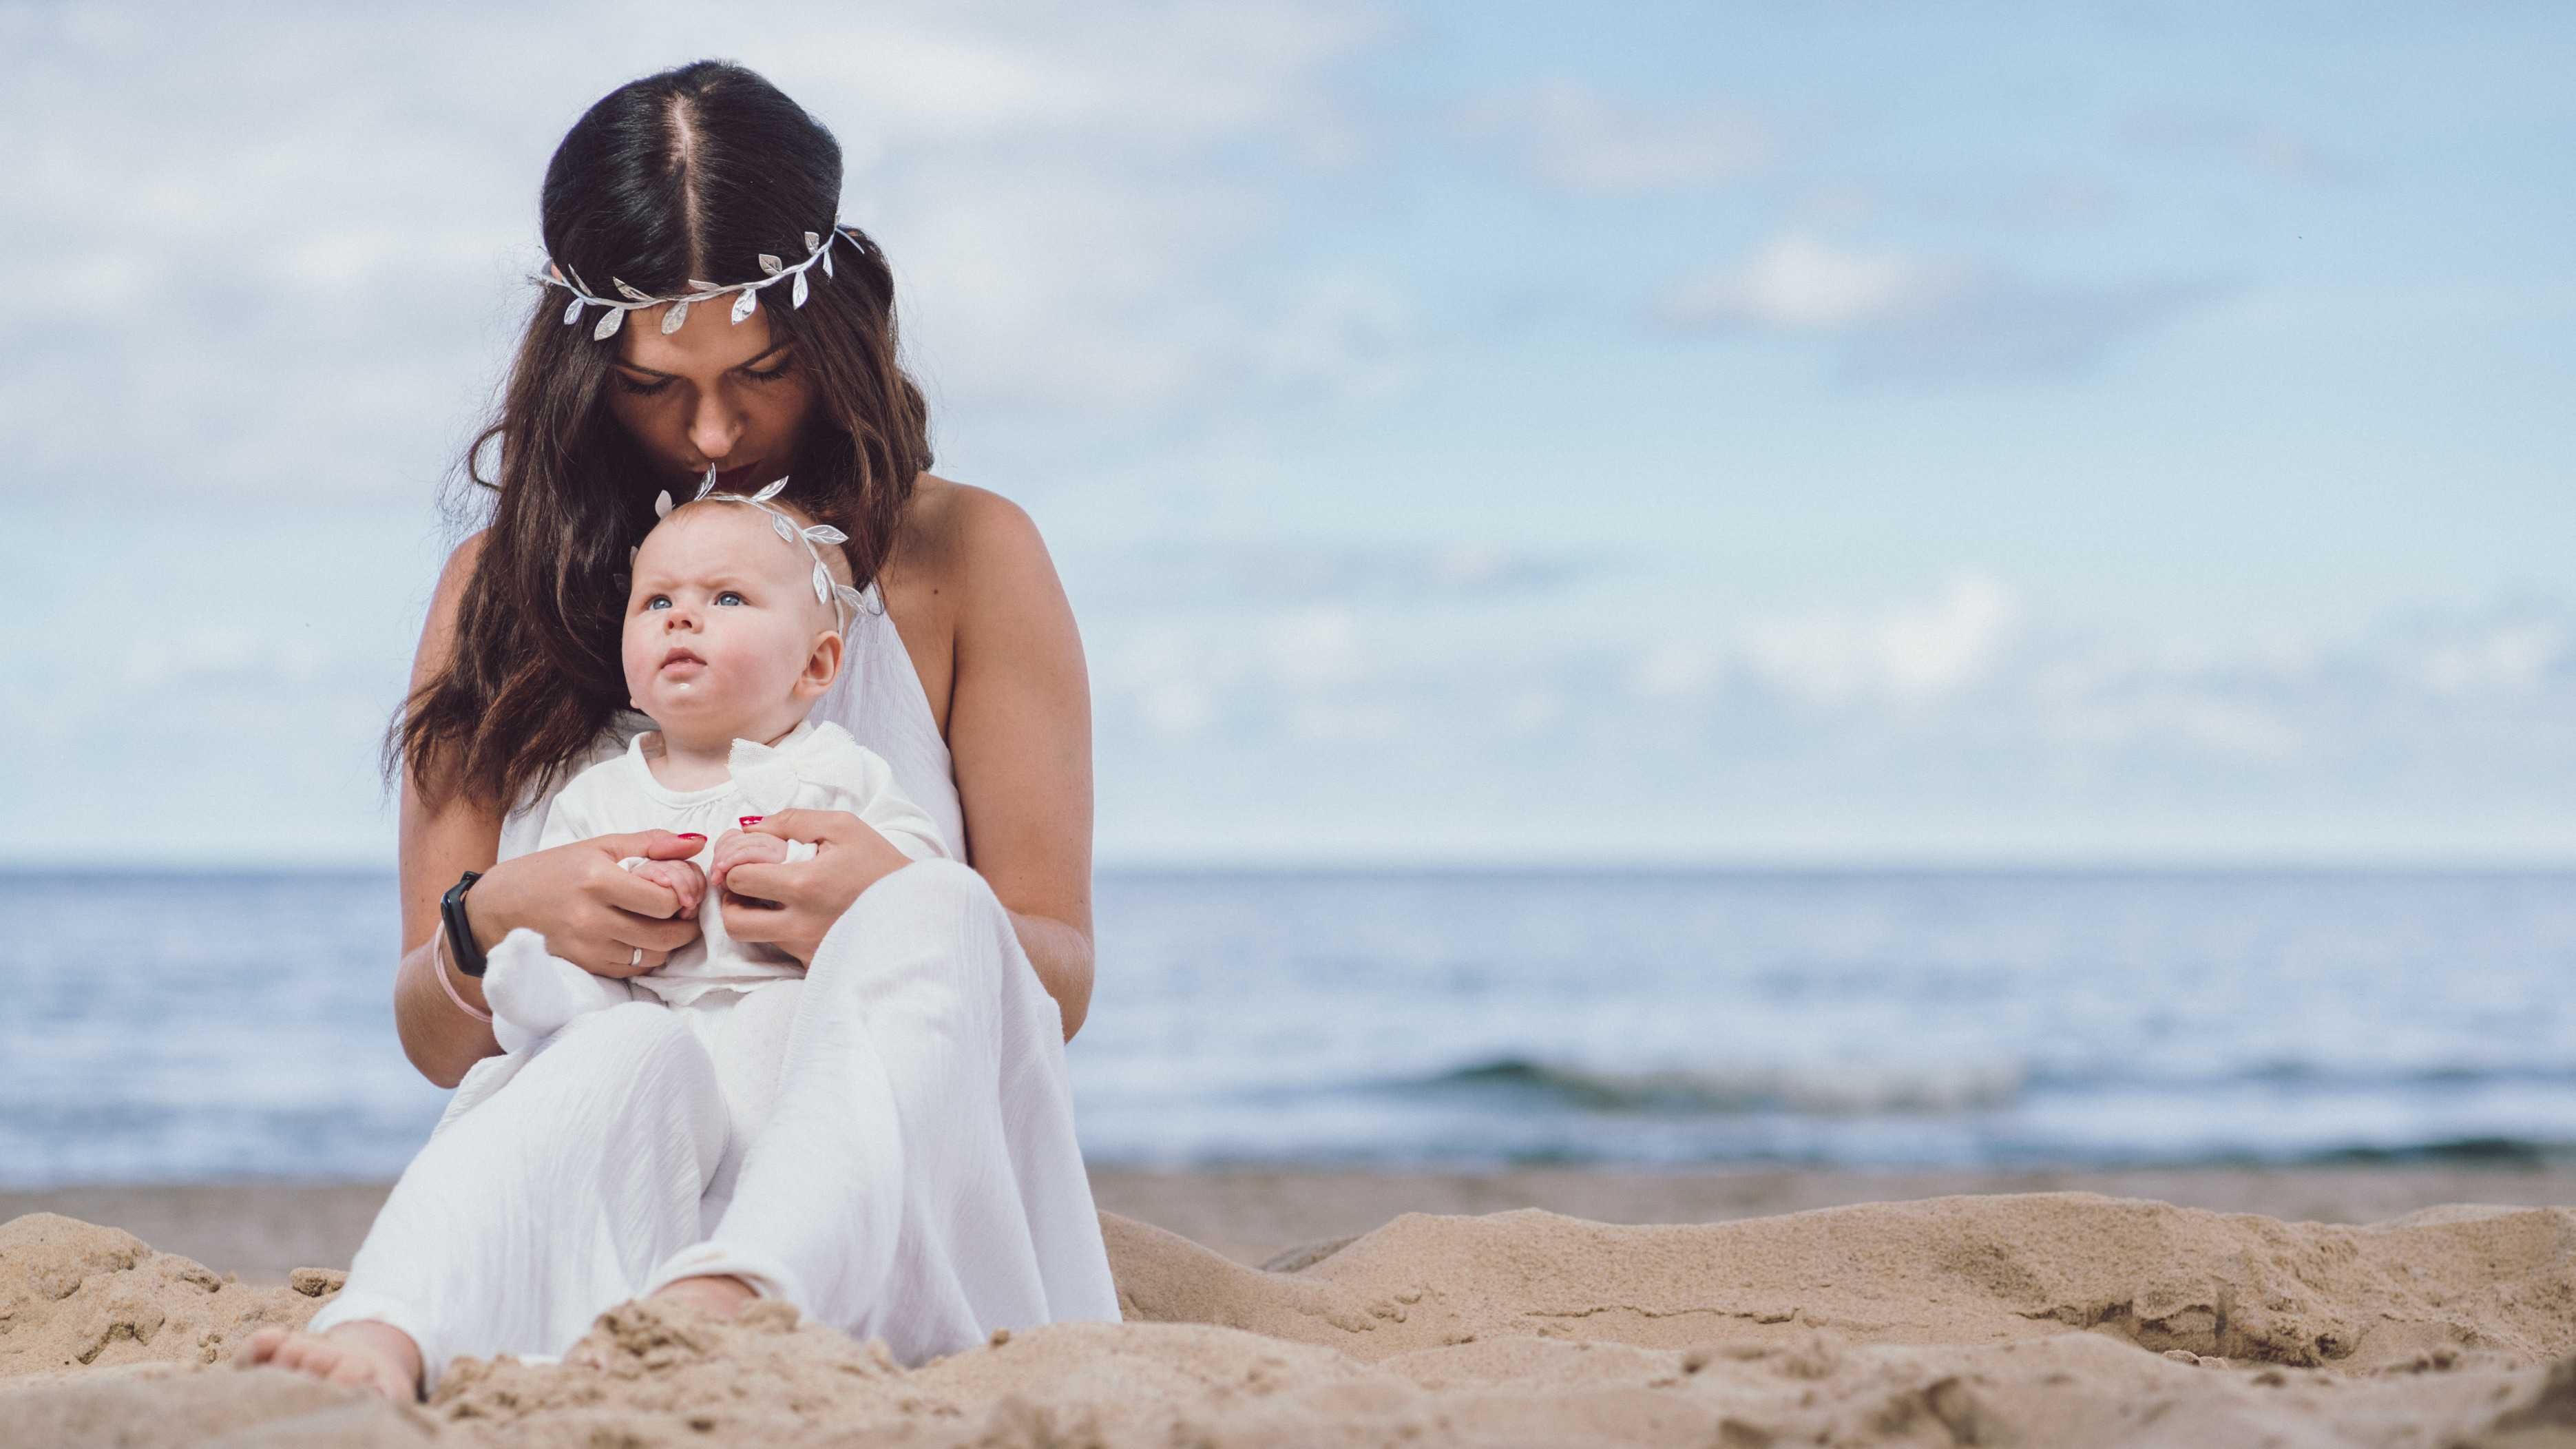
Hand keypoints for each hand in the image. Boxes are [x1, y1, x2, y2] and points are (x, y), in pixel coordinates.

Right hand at [466, 830, 707, 978]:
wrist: (498, 907)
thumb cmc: (553, 871)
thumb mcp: (599, 846)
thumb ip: (651, 843)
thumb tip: (698, 842)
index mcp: (597, 880)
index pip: (664, 901)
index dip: (683, 898)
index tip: (683, 892)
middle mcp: (591, 918)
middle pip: (664, 935)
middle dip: (683, 925)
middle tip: (683, 912)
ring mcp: (586, 947)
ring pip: (652, 957)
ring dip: (667, 944)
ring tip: (662, 924)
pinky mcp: (583, 967)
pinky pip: (632, 970)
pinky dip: (645, 957)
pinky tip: (639, 939)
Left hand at [719, 810, 913, 964]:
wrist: (920, 910)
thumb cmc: (882, 865)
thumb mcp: (844, 827)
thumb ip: (793, 820)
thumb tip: (752, 828)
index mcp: (804, 885)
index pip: (739, 878)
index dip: (734, 865)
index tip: (744, 858)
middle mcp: (799, 924)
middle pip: (734, 921)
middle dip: (730, 900)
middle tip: (744, 886)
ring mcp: (807, 949)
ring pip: (755, 938)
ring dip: (753, 916)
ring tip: (772, 898)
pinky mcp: (816, 964)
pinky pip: (781, 950)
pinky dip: (782, 931)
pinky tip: (801, 914)